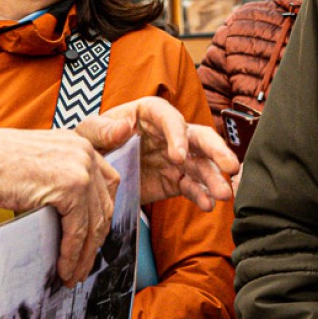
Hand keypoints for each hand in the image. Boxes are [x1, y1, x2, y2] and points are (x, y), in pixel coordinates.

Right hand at [0, 128, 118, 284]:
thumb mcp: (40, 159)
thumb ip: (62, 173)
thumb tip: (74, 213)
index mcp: (80, 143)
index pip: (108, 184)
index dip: (103, 214)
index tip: (95, 236)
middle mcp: (85, 153)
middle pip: (104, 206)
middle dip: (95, 241)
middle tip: (84, 263)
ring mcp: (80, 169)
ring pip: (93, 223)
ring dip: (84, 254)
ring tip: (73, 273)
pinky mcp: (69, 187)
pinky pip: (77, 231)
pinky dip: (71, 253)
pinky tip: (64, 266)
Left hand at [74, 96, 238, 209]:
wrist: (91, 172)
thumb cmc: (91, 143)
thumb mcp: (87, 133)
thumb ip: (101, 130)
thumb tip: (122, 129)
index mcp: (148, 113)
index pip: (169, 117)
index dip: (178, 135)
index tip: (178, 156)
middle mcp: (169, 133)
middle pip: (198, 137)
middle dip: (216, 151)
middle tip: (230, 167)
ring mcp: (175, 158)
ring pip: (202, 164)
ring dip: (215, 178)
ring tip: (224, 195)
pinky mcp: (175, 180)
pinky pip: (192, 186)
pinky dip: (201, 195)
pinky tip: (208, 205)